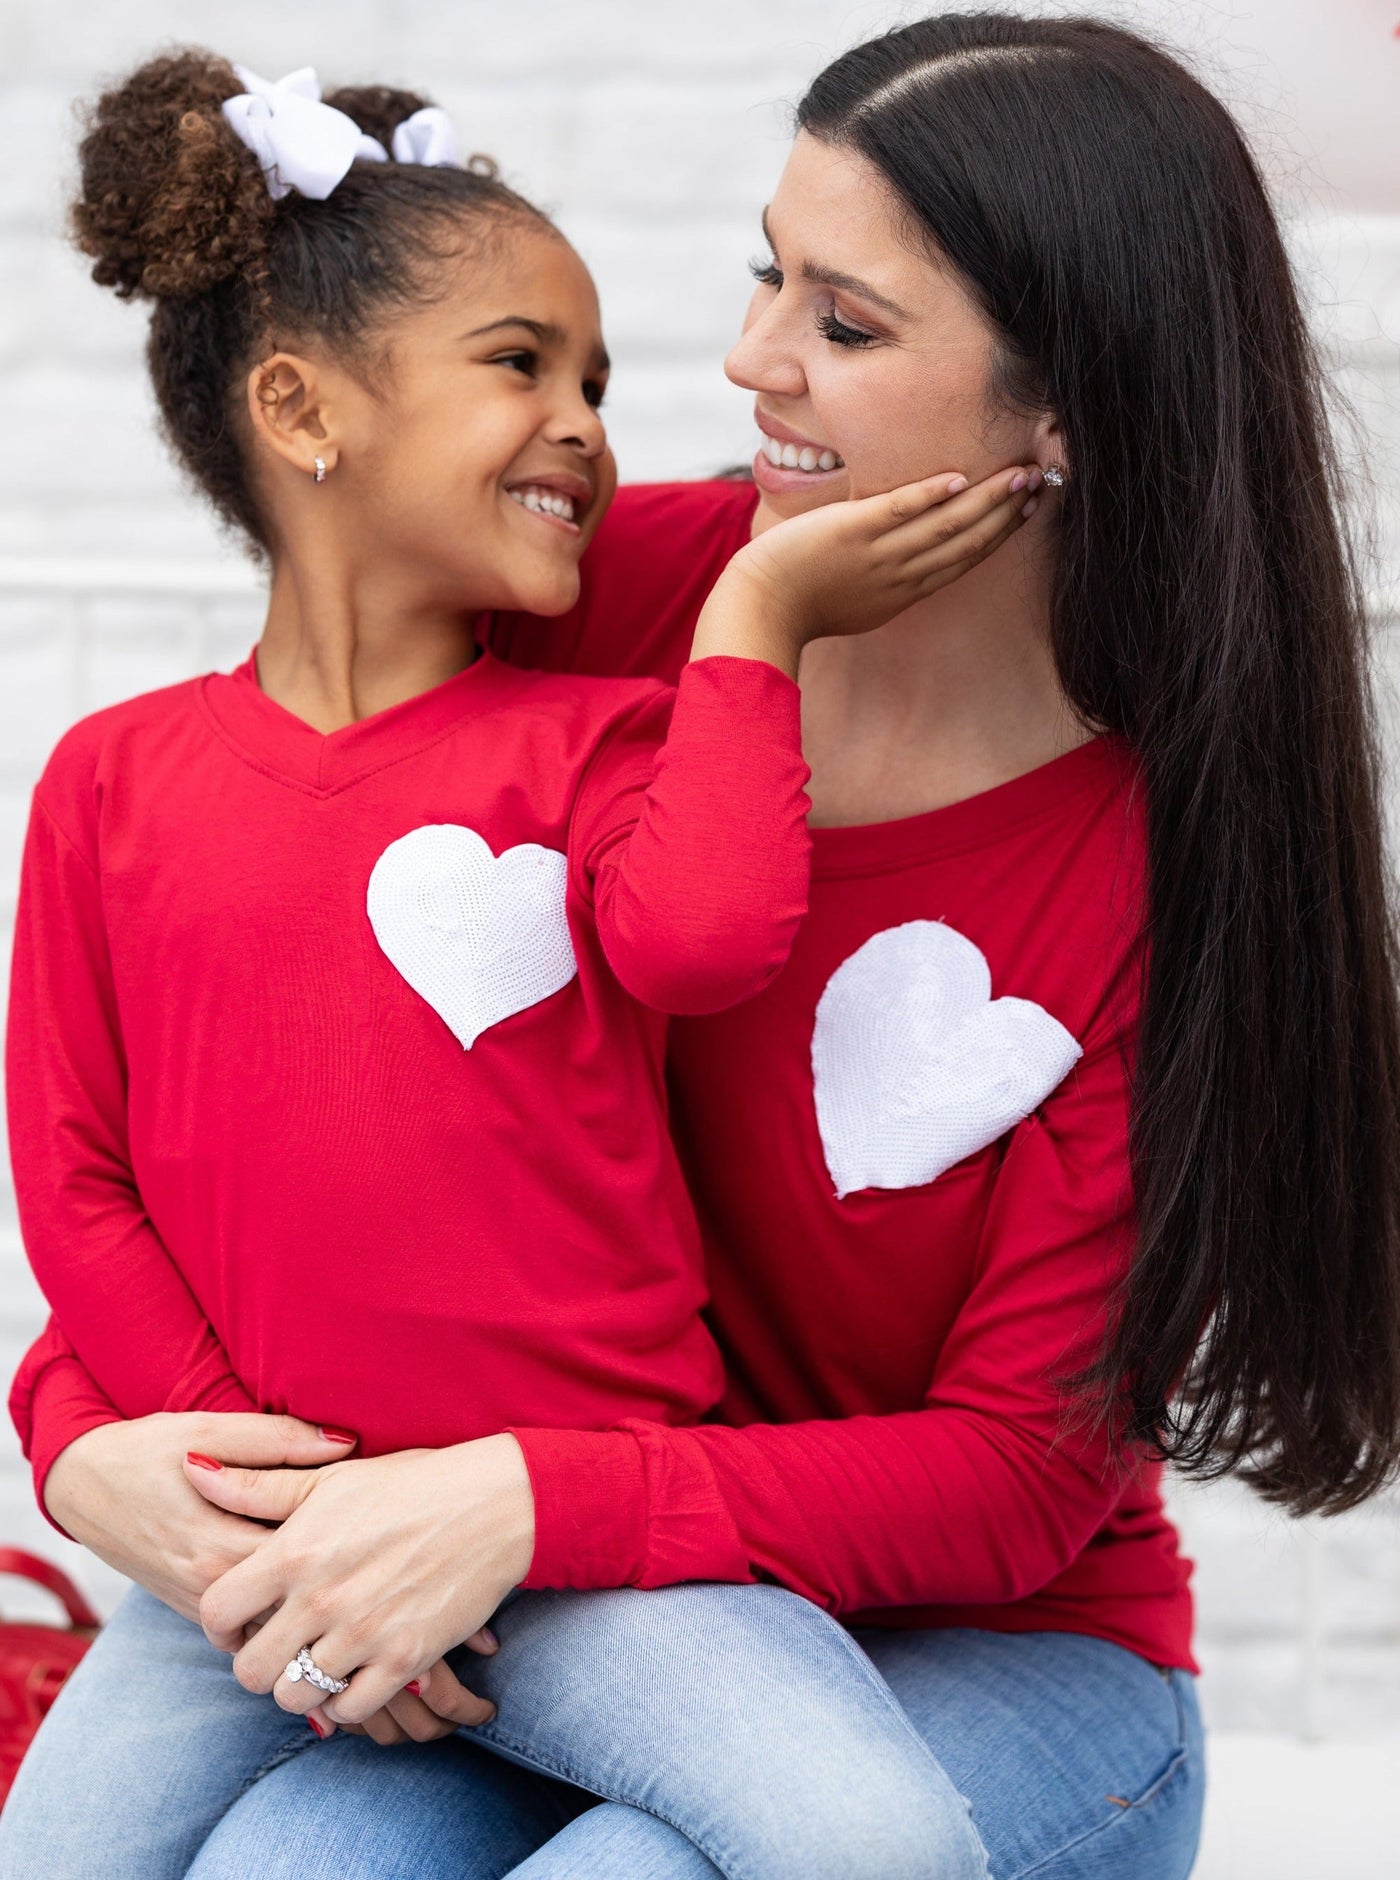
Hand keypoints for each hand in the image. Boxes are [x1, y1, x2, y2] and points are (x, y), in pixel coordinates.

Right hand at [43, 1413, 358, 1622]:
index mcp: (222, 1542)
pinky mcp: (190, 1610)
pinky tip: (310, 1595)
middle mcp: (210, 1586)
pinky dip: (278, 1614)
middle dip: (337, 1586)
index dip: (350, 1547)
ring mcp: (197, 1605)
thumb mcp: (211, 1429)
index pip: (305, 1561)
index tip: (384, 1531)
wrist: (80, 1485)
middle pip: (293, 1602)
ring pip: (272, 1625)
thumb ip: (280, 1440)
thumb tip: (347, 1441)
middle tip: (382, 1566)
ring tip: (354, 1584)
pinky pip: (247, 1628)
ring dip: (308, 1608)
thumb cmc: (148, 1449)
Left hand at [188, 1433, 533, 1728]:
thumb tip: (190, 1469)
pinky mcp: (405, 1659)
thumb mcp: (330, 1478)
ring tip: (318, 1660)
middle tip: (280, 1646)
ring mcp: (364, 1633)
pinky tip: (355, 1672)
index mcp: (296, 1549)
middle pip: (251, 1672)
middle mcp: (322, 1597)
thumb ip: (256, 1485)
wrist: (493, 1504)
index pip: (218, 1611)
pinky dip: (347, 1701)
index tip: (239, 1621)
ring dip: (302, 1686)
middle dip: (258, 1664)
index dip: (219, 1625)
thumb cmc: (409, 1485)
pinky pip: (351, 1710)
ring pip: (297, 1698)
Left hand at [691, 464, 1041, 674]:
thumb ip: (884, 580)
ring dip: (984, 499)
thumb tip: (899, 559)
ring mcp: (877, 554)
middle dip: (1006, 512)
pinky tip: (958, 479)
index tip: (1026, 509)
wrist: (759, 610)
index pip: (962, 558)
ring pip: (943, 524)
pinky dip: (929, 496)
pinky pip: (898, 511)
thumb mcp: (855, 599)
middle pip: (965, 541)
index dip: (998, 533)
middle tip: (1040, 483)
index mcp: (903, 591)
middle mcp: (899, 575)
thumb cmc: (797, 603)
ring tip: (1018, 474)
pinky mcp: (851, 532)